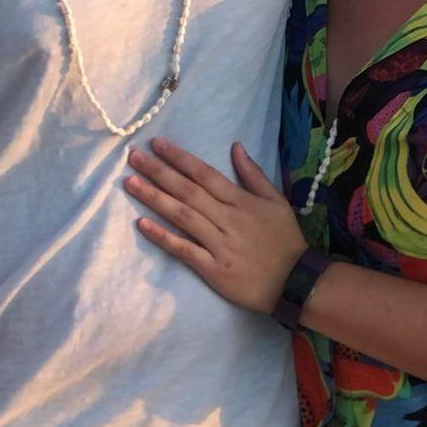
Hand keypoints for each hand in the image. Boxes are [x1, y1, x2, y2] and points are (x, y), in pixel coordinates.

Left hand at [125, 137, 306, 314]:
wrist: (296, 282)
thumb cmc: (285, 240)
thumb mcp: (276, 201)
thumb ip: (254, 174)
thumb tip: (235, 146)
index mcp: (241, 201)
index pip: (204, 174)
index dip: (179, 158)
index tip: (156, 144)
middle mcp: (227, 219)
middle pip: (187, 191)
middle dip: (158, 172)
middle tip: (132, 157)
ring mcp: (219, 244)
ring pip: (182, 216)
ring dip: (154, 198)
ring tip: (130, 183)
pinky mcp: (213, 269)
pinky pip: (184, 249)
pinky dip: (163, 237)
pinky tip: (142, 224)